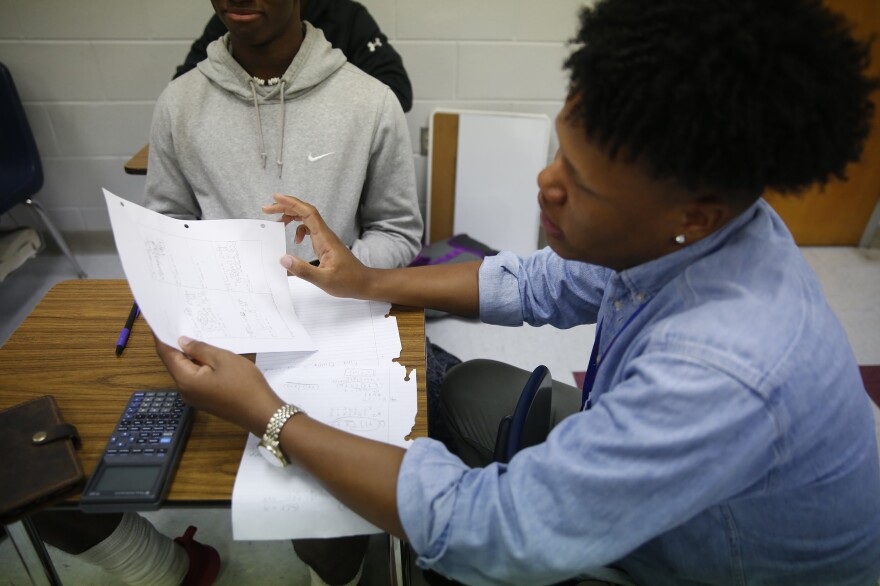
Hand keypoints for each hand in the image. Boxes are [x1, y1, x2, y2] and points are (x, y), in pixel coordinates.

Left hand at [154, 335, 282, 435]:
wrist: (262, 413)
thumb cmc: (245, 385)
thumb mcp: (223, 359)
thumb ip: (200, 349)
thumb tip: (182, 342)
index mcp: (186, 380)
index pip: (166, 355)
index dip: (162, 338)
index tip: (159, 324)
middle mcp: (185, 391)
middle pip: (174, 364)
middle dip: (176, 346)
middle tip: (181, 325)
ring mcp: (195, 398)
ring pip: (186, 372)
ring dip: (189, 356)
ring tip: (197, 338)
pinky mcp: (205, 401)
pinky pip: (195, 380)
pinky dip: (197, 367)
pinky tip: (208, 357)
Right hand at [262, 194, 373, 298]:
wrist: (364, 283)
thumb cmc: (348, 281)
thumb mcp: (324, 280)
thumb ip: (303, 270)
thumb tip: (283, 259)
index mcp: (325, 238)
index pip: (308, 213)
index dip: (292, 203)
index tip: (276, 198)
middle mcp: (325, 234)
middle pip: (305, 212)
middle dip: (286, 207)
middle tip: (267, 209)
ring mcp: (325, 238)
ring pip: (306, 219)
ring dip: (291, 217)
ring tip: (277, 222)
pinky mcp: (325, 244)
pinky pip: (310, 229)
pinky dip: (299, 229)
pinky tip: (296, 240)